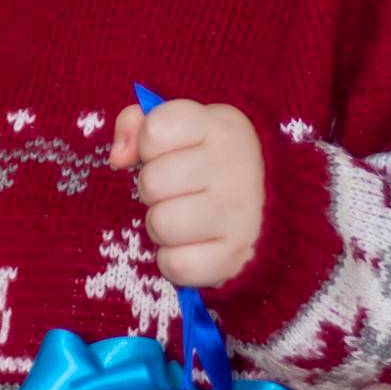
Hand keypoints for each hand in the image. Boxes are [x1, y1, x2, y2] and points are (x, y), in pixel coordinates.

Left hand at [109, 98, 264, 289]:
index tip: (168, 151)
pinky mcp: (234, 259)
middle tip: (176, 190)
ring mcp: (238, 215)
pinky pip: (175, 265)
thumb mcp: (184, 128)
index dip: (149, 145)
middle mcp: (234, 167)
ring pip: (160, 224)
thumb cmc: (212, 162)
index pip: (154, 130)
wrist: (272, 211)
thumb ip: (139, 124)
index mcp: (221, 128)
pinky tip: (192, 246)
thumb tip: (118, 158)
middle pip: (151, 182)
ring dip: (161, 226)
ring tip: (182, 218)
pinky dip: (174, 260)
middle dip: (153, 189)